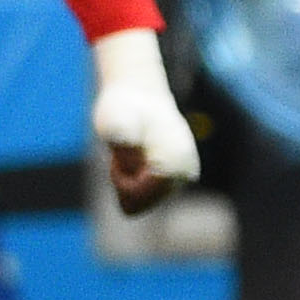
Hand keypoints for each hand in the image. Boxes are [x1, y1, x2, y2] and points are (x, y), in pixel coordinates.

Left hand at [87, 27, 197, 210]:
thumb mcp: (114, 120)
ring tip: (130, 155)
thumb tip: (133, 160)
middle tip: (123, 155)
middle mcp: (186, 173)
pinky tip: (138, 159)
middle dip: (125, 184)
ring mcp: (185, 178)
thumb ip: (122, 140)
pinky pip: (148, 196)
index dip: (121, 182)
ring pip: (143, 202)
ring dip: (130, 182)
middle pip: (141, 204)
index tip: (118, 159)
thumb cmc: (123, 109)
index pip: (140, 197)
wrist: (138, 96)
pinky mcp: (180, 179)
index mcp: (175, 162)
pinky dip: (136, 181)